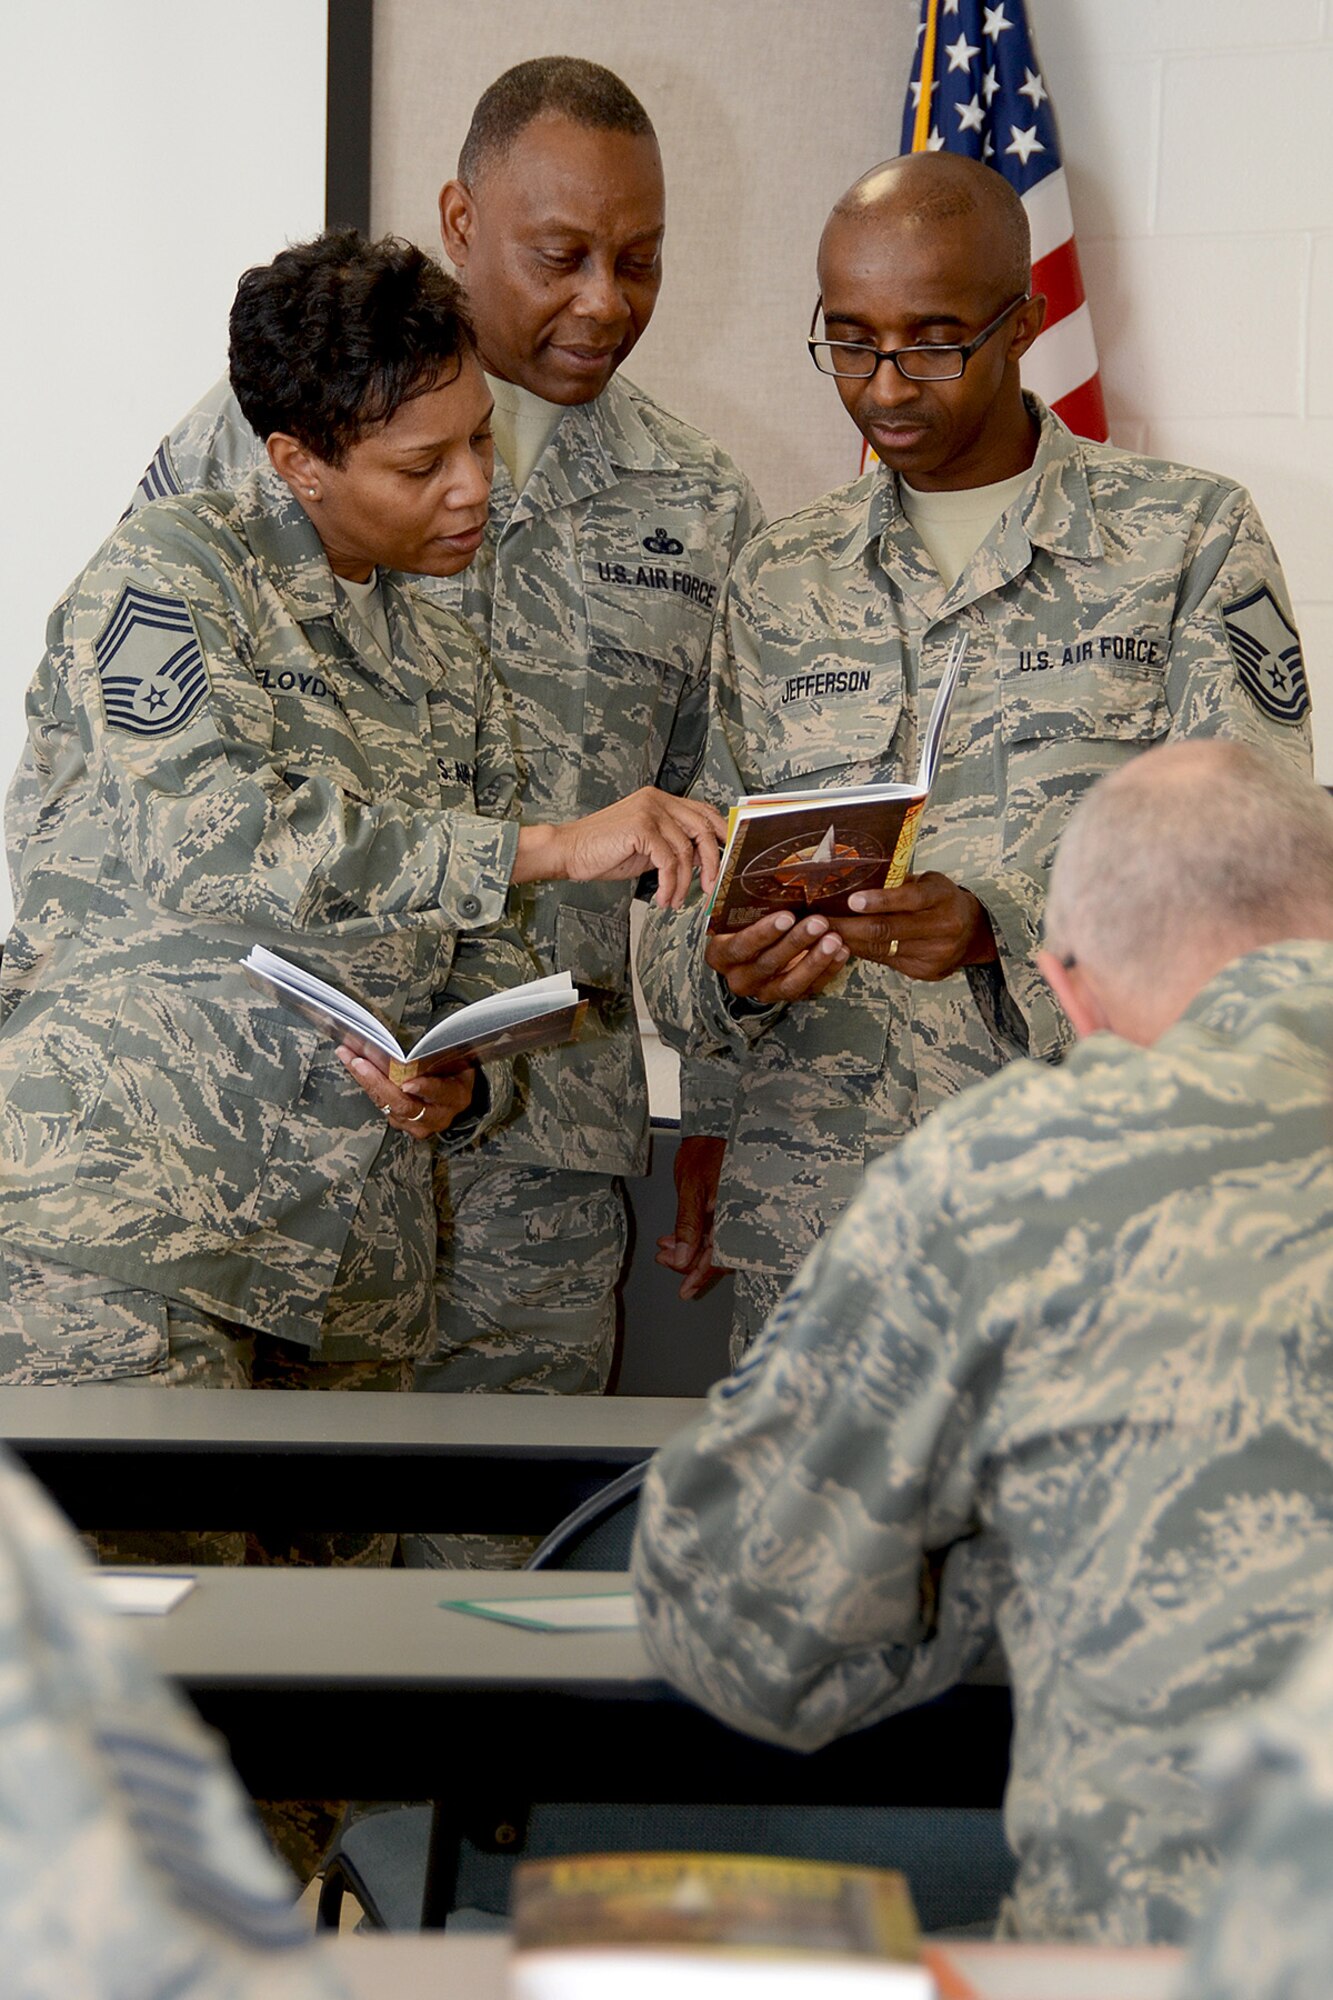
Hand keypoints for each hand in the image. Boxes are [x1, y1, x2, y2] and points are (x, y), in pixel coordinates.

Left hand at [337, 1046, 476, 1138]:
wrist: (455, 1098)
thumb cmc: (456, 1072)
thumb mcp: (459, 1062)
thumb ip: (443, 1056)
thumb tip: (421, 1044)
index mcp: (456, 1097)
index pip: (440, 1093)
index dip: (425, 1088)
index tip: (408, 1082)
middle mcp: (436, 1116)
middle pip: (404, 1104)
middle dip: (379, 1082)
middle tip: (360, 1063)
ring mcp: (416, 1124)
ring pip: (387, 1104)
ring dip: (364, 1079)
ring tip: (348, 1056)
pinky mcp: (400, 1123)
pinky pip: (380, 1103)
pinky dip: (366, 1083)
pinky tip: (353, 1065)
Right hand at [514, 788, 728, 908]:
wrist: (569, 851)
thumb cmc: (603, 851)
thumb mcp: (647, 847)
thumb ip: (672, 846)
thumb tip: (702, 860)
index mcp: (660, 800)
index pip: (704, 812)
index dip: (721, 835)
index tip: (728, 860)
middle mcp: (658, 800)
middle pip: (703, 829)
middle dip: (711, 864)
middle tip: (710, 889)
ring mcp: (650, 810)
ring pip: (685, 851)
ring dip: (684, 883)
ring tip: (674, 900)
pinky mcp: (641, 827)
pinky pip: (669, 861)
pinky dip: (669, 885)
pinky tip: (662, 897)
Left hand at [656, 1135, 729, 1299]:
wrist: (714, 1129)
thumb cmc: (705, 1152)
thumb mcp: (692, 1188)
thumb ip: (688, 1226)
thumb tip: (681, 1259)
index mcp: (733, 1216)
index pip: (718, 1256)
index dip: (699, 1276)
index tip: (685, 1291)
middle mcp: (737, 1218)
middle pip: (716, 1254)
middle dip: (688, 1262)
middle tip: (664, 1260)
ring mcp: (733, 1214)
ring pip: (712, 1244)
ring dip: (687, 1250)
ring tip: (665, 1248)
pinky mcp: (726, 1208)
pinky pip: (712, 1231)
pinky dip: (693, 1237)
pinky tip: (675, 1237)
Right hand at [705, 909, 849, 1003]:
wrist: (750, 954)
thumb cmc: (745, 924)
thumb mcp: (738, 913)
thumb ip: (743, 898)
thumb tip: (756, 868)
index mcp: (721, 954)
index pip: (739, 947)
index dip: (762, 933)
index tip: (787, 916)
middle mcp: (739, 978)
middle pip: (767, 964)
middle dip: (795, 942)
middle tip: (819, 922)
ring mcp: (764, 991)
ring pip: (789, 983)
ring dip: (814, 960)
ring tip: (834, 939)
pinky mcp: (788, 996)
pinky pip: (809, 989)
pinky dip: (828, 970)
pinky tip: (842, 951)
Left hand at [827, 871, 997, 980]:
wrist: (974, 932)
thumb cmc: (940, 899)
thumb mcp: (928, 883)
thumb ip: (898, 884)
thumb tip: (852, 880)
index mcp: (942, 897)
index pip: (909, 898)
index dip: (879, 900)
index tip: (851, 900)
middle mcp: (942, 927)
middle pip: (888, 930)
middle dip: (849, 926)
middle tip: (820, 921)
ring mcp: (934, 953)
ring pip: (881, 949)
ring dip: (849, 941)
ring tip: (823, 933)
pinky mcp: (925, 971)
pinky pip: (885, 962)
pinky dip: (862, 952)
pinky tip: (844, 945)